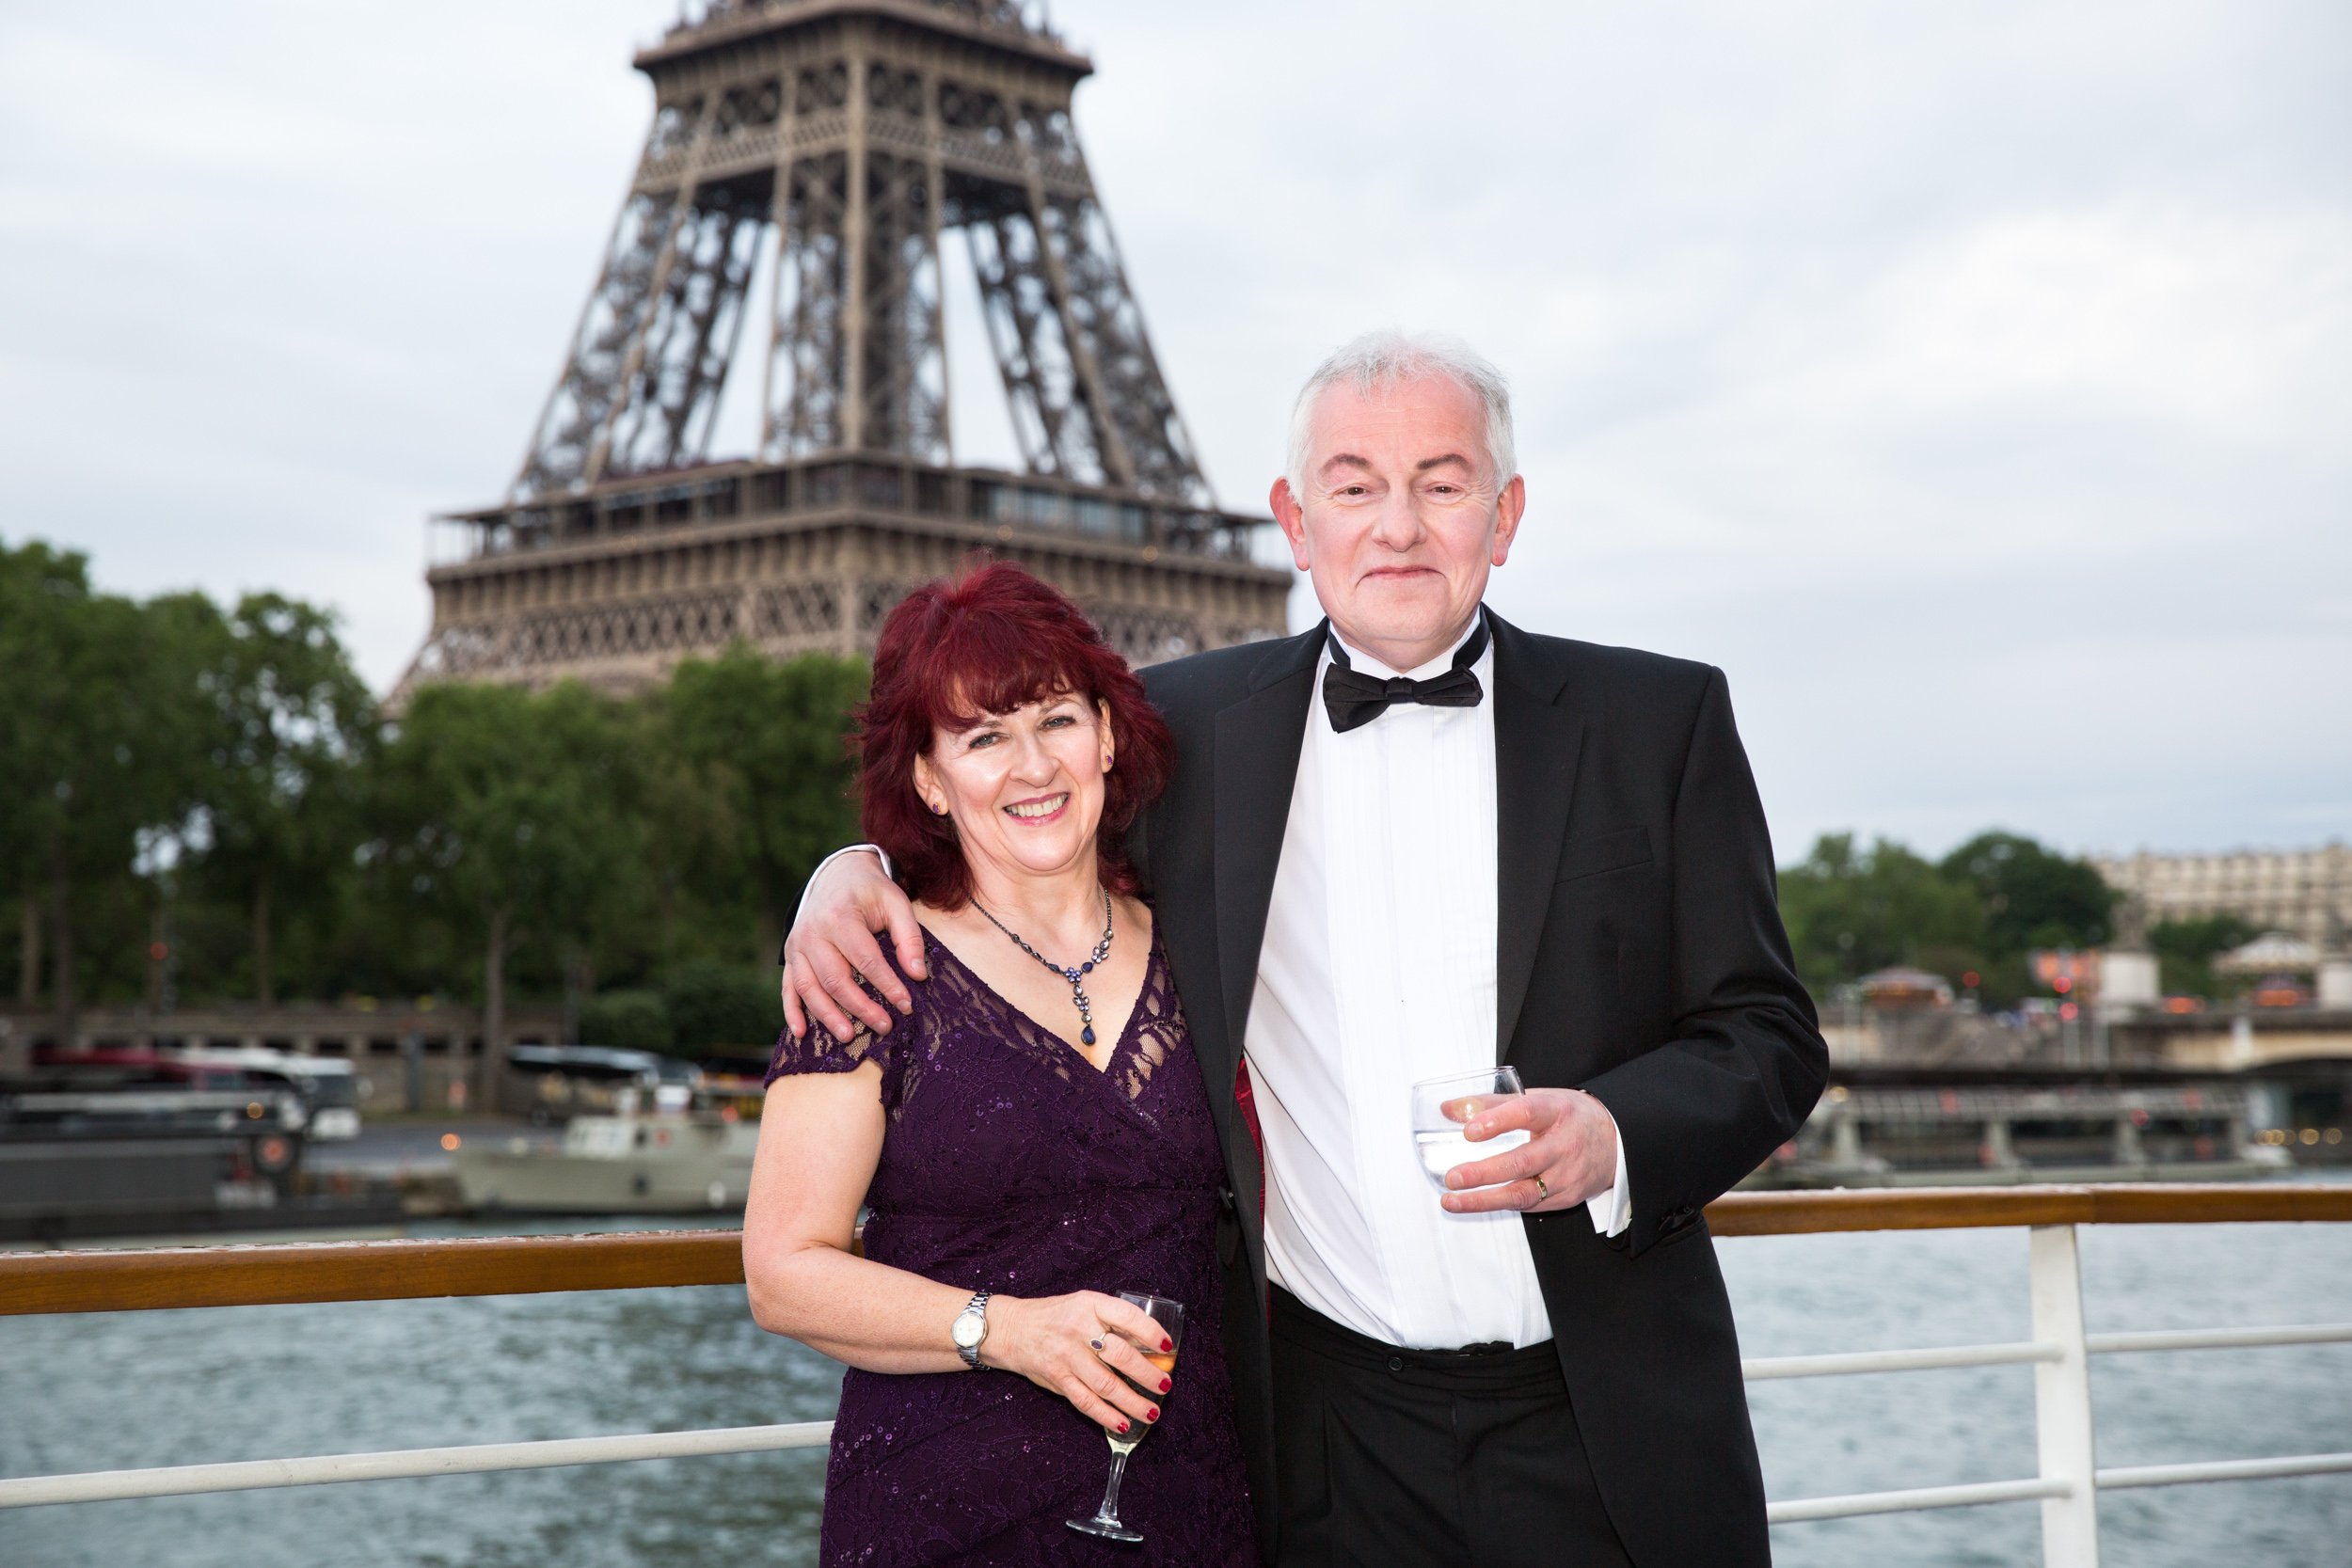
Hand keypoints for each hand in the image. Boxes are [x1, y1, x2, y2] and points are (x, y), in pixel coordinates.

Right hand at [780, 851, 927, 1038]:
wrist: (836, 875)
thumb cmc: (870, 891)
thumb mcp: (895, 902)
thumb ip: (909, 936)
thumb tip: (918, 974)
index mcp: (840, 917)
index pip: (866, 959)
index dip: (887, 985)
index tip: (906, 1004)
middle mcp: (813, 933)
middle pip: (836, 978)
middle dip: (861, 1007)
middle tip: (885, 1026)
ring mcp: (797, 946)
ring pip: (809, 988)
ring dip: (828, 1016)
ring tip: (849, 1036)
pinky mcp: (790, 956)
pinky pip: (788, 987)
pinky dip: (792, 1012)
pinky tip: (802, 1033)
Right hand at [983, 1292, 1174, 1436]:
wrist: (1012, 1329)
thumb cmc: (1055, 1316)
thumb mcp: (1084, 1305)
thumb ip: (1112, 1322)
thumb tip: (1149, 1345)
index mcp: (1089, 1305)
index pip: (1127, 1317)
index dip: (1150, 1332)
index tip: (1168, 1347)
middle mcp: (1078, 1329)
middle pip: (1120, 1355)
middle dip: (1147, 1374)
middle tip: (1165, 1385)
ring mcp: (1066, 1356)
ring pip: (1106, 1384)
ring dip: (1132, 1402)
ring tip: (1152, 1411)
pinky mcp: (1057, 1379)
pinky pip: (1086, 1401)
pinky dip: (1106, 1415)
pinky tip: (1122, 1423)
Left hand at [1440, 1086, 1617, 1214]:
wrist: (1617, 1142)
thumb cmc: (1570, 1118)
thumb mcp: (1538, 1100)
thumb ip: (1491, 1104)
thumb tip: (1449, 1108)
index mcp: (1556, 1112)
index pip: (1525, 1113)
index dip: (1496, 1122)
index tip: (1468, 1132)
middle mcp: (1564, 1145)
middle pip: (1522, 1162)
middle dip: (1483, 1173)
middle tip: (1454, 1177)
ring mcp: (1567, 1175)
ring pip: (1523, 1193)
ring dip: (1484, 1200)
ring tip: (1453, 1200)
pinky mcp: (1566, 1197)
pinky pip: (1530, 1205)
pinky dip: (1501, 1204)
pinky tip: (1478, 1202)